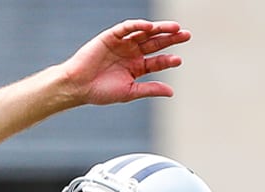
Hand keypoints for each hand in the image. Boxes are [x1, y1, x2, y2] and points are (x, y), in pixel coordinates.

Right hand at [59, 19, 191, 105]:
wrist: (78, 86)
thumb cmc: (101, 92)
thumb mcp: (129, 92)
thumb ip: (150, 89)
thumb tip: (171, 92)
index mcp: (136, 67)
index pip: (157, 60)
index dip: (168, 59)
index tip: (178, 60)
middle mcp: (131, 53)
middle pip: (155, 42)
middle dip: (171, 38)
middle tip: (186, 35)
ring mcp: (122, 44)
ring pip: (144, 32)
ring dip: (159, 29)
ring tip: (174, 28)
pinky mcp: (111, 36)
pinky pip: (127, 27)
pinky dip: (137, 26)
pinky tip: (149, 27)